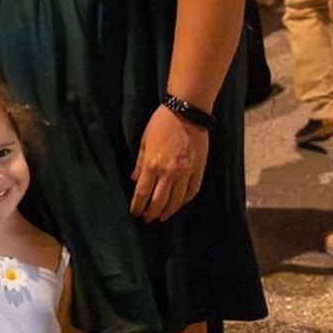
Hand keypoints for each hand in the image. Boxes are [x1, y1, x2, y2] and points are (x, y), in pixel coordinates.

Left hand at [129, 106, 207, 222]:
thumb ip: (140, 163)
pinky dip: (184, 201)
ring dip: (167, 211)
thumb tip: (134, 180)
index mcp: (153, 164)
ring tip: (161, 217)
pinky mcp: (198, 170)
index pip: (142, 192)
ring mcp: (186, 172)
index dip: (137, 205)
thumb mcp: (145, 141)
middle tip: (146, 219)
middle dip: (151, 213)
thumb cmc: (162, 124)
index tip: (135, 213)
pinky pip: (191, 192)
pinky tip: (178, 205)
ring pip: (176, 200)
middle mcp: (169, 172)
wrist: (187, 113)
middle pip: (159, 201)